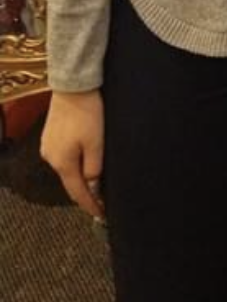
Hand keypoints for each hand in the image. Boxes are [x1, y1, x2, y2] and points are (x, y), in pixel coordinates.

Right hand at [40, 89, 105, 218]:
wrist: (73, 86)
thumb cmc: (88, 113)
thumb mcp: (97, 144)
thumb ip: (94, 168)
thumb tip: (93, 186)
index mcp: (62, 163)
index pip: (77, 193)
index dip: (90, 205)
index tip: (101, 215)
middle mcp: (51, 158)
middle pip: (70, 183)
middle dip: (85, 194)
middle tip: (100, 204)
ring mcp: (48, 146)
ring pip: (66, 170)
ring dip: (79, 179)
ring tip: (94, 187)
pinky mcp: (50, 136)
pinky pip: (63, 158)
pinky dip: (74, 166)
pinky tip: (83, 165)